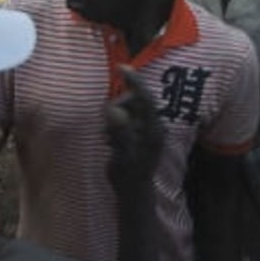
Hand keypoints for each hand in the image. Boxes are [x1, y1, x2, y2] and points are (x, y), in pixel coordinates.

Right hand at [105, 66, 162, 195]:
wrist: (134, 193)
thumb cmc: (127, 176)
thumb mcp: (120, 155)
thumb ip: (118, 131)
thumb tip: (111, 108)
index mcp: (153, 130)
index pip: (145, 98)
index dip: (134, 81)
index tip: (121, 67)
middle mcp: (155, 126)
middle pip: (136, 102)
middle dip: (119, 106)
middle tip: (104, 125)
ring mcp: (151, 130)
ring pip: (131, 110)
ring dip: (116, 117)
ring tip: (107, 138)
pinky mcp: (145, 134)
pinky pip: (130, 119)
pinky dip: (119, 124)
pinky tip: (110, 139)